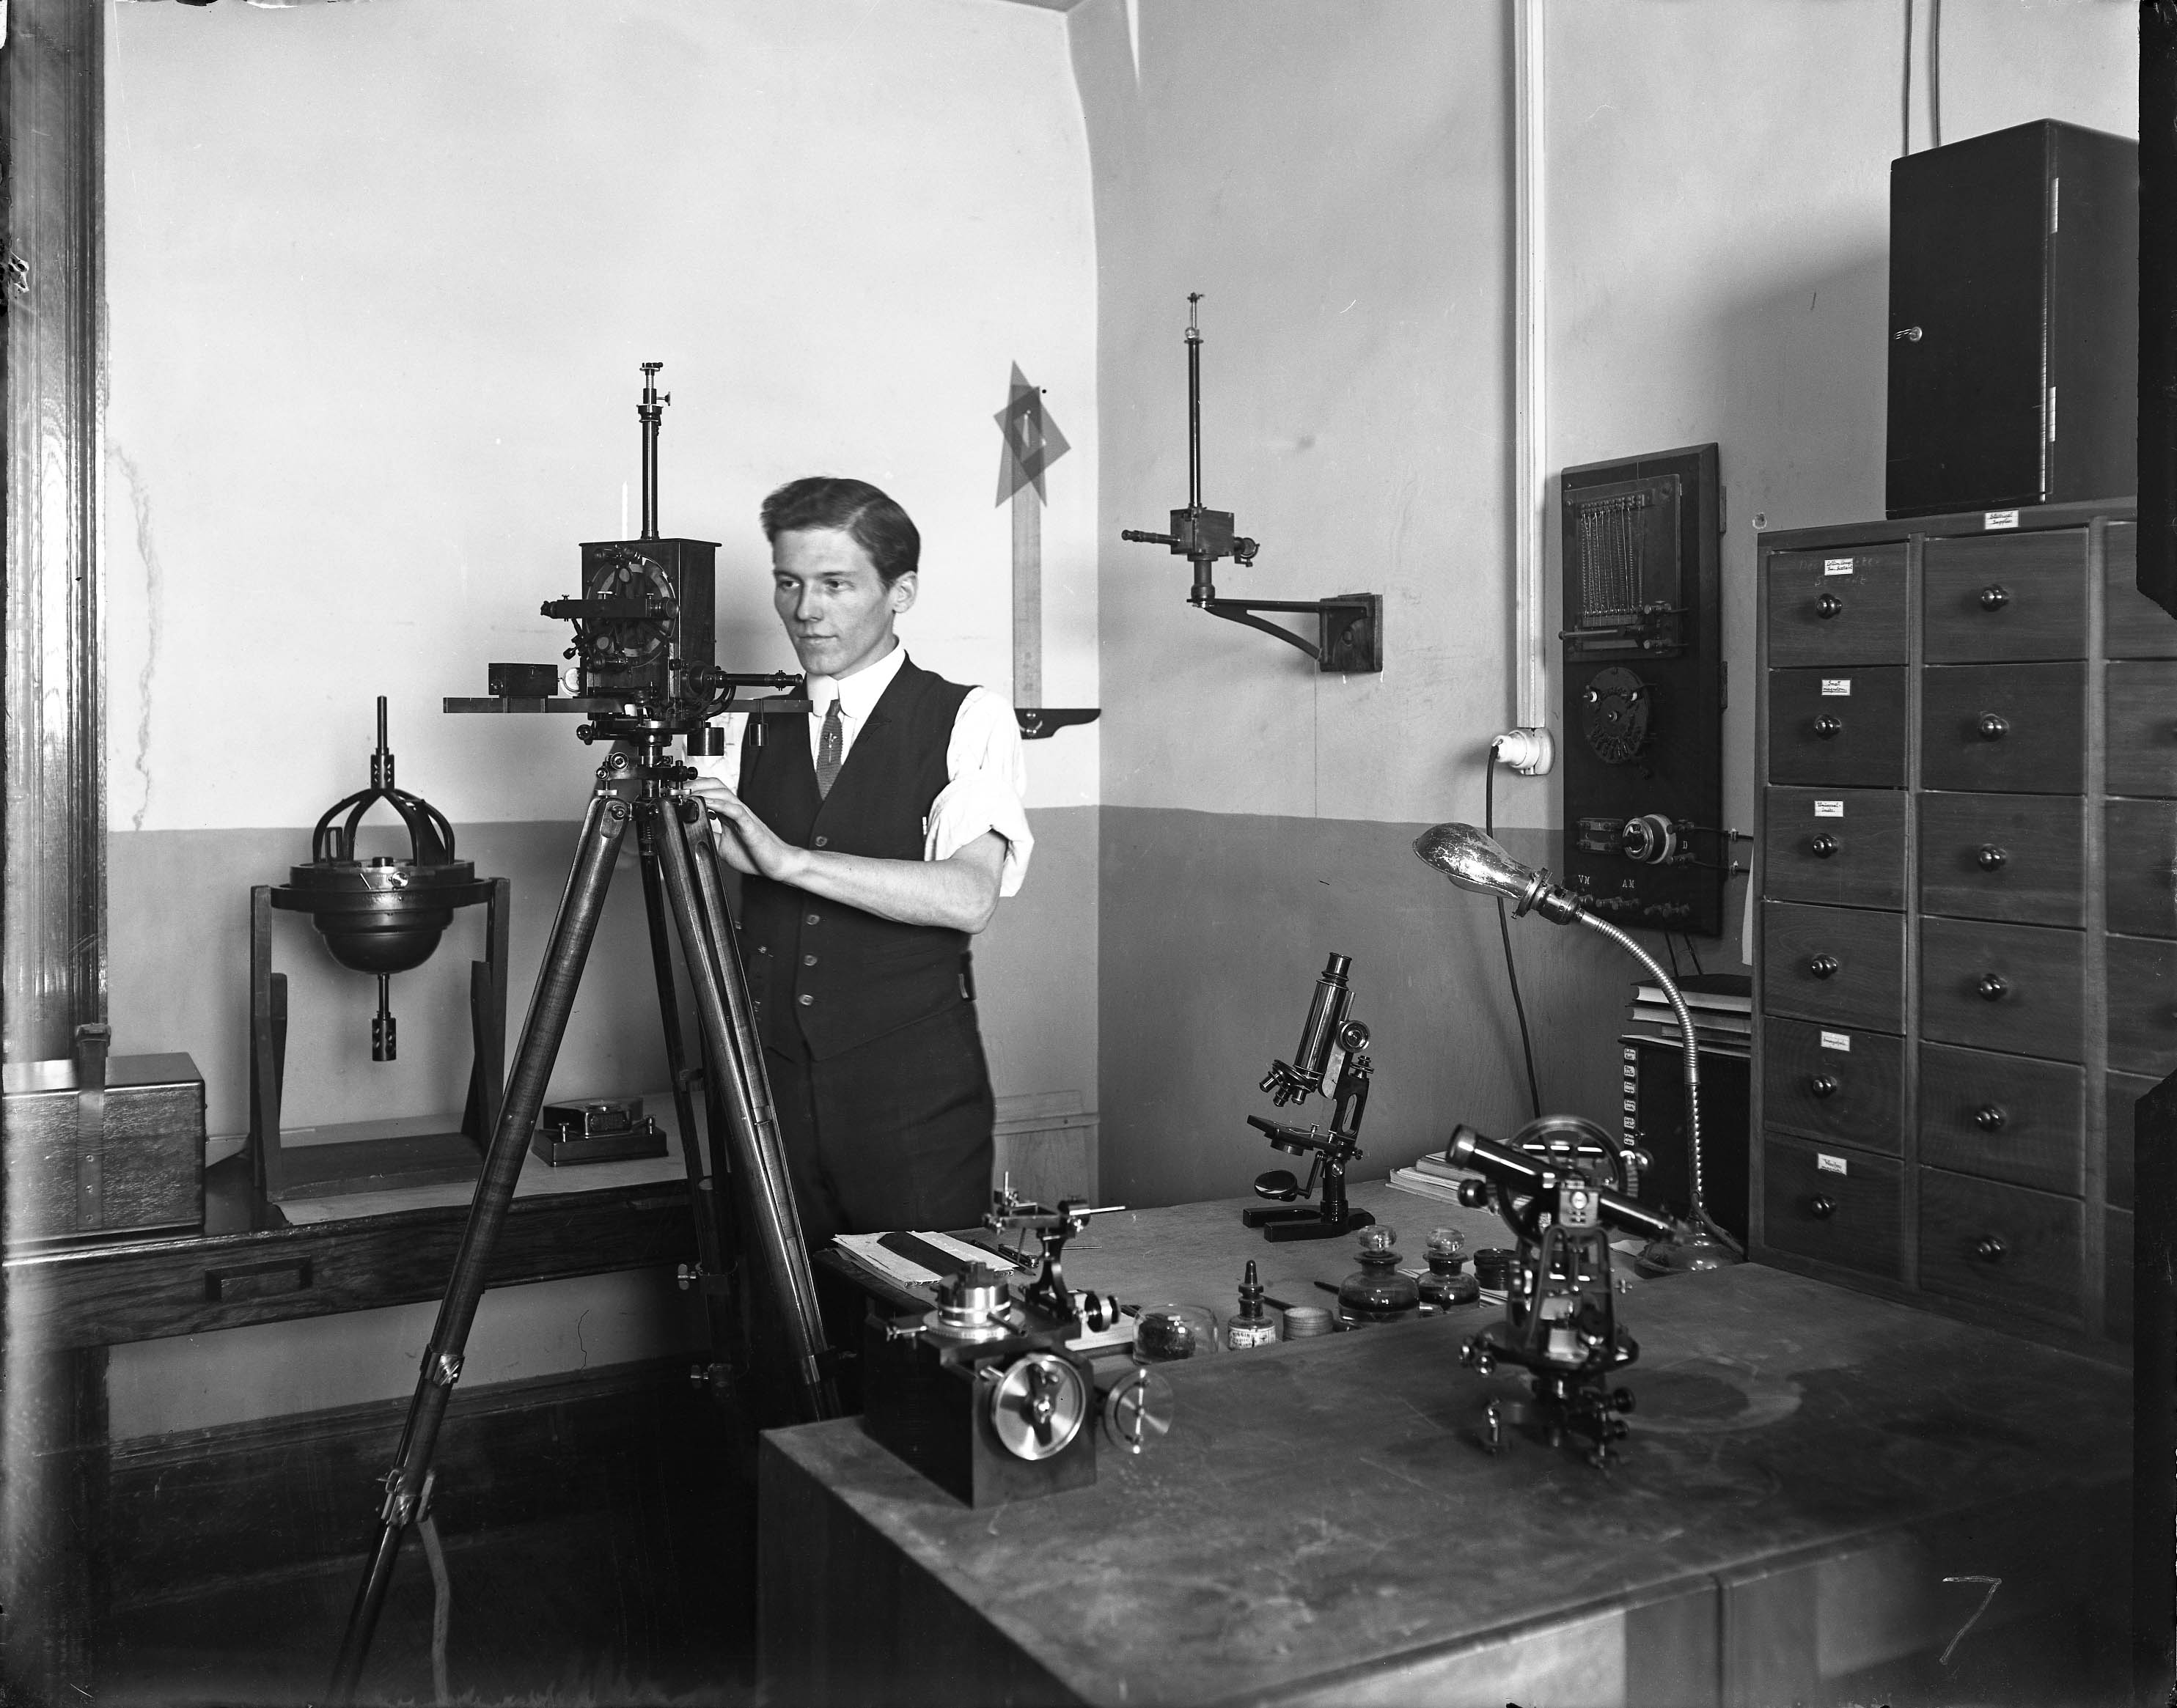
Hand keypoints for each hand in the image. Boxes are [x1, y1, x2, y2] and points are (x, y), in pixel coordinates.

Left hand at [683, 775, 802, 882]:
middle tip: (677, 790)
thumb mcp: (722, 846)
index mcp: (729, 814)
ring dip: (704, 791)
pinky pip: (734, 810)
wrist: (777, 864)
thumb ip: (710, 836)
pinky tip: (707, 803)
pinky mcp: (749, 825)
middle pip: (715, 785)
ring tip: (688, 793)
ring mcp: (743, 815)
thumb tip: (691, 833)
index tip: (676, 792)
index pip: (710, 791)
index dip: (693, 788)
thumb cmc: (755, 854)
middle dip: (695, 784)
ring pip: (723, 793)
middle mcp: (736, 810)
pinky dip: (719, 804)